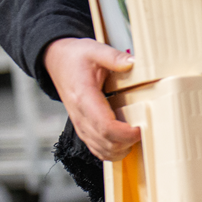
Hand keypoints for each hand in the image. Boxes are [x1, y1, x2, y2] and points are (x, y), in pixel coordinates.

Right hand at [44, 37, 140, 160]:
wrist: (56, 61)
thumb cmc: (75, 57)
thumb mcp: (95, 50)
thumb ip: (114, 57)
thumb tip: (132, 62)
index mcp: (84, 98)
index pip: (105, 126)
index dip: (125, 133)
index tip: (141, 128)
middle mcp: (80, 115)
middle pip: (105, 142)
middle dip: (127, 143)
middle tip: (144, 131)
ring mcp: (80, 124)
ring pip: (100, 150)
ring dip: (121, 149)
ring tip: (136, 136)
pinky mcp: (82, 127)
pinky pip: (96, 148)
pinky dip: (111, 150)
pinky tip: (124, 142)